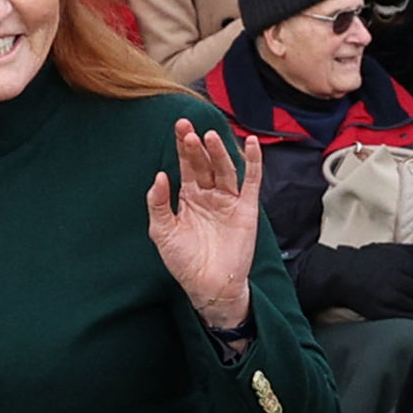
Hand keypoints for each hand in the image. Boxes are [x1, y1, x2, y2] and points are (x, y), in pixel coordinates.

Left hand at [143, 118, 260, 328]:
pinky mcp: (246, 208)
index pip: (186, 166)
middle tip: (188, 129)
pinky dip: (253, 162)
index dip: (183, 147)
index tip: (179, 127)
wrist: (208, 285)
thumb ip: (159, 204)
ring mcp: (228, 200)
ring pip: (225, 169)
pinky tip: (250, 144)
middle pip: (204, 163)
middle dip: (196, 146)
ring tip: (209, 136)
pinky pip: (251, 181)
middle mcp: (209, 194)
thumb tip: (160, 175)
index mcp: (189, 197)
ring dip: (218, 152)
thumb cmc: (185, 261)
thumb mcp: (163, 232)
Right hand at [294, 241, 412, 321]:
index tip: (396, 278)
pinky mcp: (383, 312)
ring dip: (405, 306)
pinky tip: (395, 313)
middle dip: (408, 292)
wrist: (337, 276)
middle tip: (392, 292)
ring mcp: (391, 296)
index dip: (408, 276)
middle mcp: (399, 278)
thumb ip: (410, 251)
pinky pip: (408, 318)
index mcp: (403, 261)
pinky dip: (405, 318)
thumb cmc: (362, 262)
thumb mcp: (386, 249)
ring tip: (391, 302)